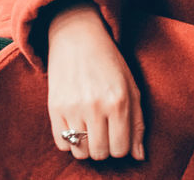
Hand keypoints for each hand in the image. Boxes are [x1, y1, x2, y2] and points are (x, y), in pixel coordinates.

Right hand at [46, 0, 144, 161]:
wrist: (77, 36)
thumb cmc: (109, 63)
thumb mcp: (131, 87)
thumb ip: (137, 123)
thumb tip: (139, 157)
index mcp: (119, 102)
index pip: (121, 149)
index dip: (120, 146)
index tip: (117, 134)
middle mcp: (96, 106)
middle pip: (100, 153)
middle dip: (103, 146)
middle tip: (102, 130)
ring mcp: (73, 107)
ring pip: (80, 152)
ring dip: (85, 146)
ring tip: (88, 129)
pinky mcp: (54, 106)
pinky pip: (61, 143)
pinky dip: (68, 141)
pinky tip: (74, 126)